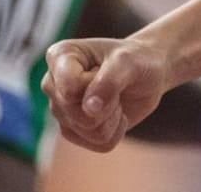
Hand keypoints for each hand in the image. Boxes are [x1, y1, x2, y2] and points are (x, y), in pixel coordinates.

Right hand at [41, 37, 171, 152]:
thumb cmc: (136, 59)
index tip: (106, 70)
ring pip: (87, 132)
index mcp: (60, 56)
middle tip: (115, 85)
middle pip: (76, 114)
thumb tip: (89, 110)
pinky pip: (98, 144)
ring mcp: (60, 109)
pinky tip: (116, 112)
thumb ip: (109, 81)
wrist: (148, 73)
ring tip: (115, 96)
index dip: (96, 88)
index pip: (70, 90)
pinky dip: (115, 131)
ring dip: (112, 118)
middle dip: (107, 104)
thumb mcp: (129, 61)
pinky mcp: (73, 131)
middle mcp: (53, 83)